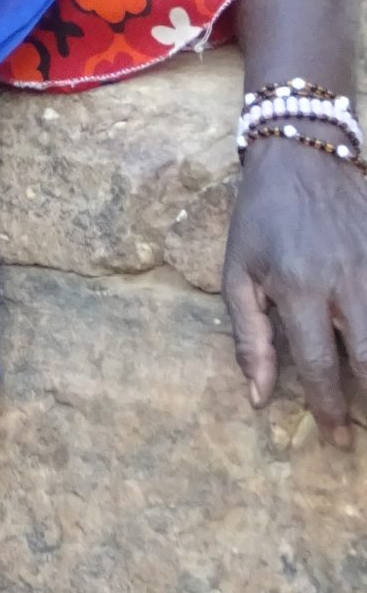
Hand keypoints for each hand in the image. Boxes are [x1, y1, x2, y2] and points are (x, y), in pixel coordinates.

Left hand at [223, 138, 366, 446]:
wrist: (303, 154)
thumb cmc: (262, 217)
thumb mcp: (238, 272)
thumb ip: (249, 338)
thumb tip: (259, 397)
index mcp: (298, 286)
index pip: (320, 364)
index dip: (328, 408)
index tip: (334, 437)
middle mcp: (344, 280)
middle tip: (363, 431)